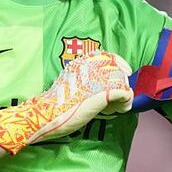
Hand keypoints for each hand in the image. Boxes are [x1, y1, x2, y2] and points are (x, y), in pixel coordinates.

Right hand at [0, 50, 132, 154]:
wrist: (46, 114)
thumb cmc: (57, 104)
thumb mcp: (70, 83)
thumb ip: (85, 79)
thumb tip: (102, 85)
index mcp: (82, 63)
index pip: (109, 57)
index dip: (118, 67)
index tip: (119, 78)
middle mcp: (90, 67)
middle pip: (119, 68)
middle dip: (120, 83)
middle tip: (113, 99)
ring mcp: (97, 79)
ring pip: (123, 81)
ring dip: (122, 96)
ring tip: (111, 107)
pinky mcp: (102, 93)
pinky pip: (125, 93)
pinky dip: (124, 103)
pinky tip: (116, 110)